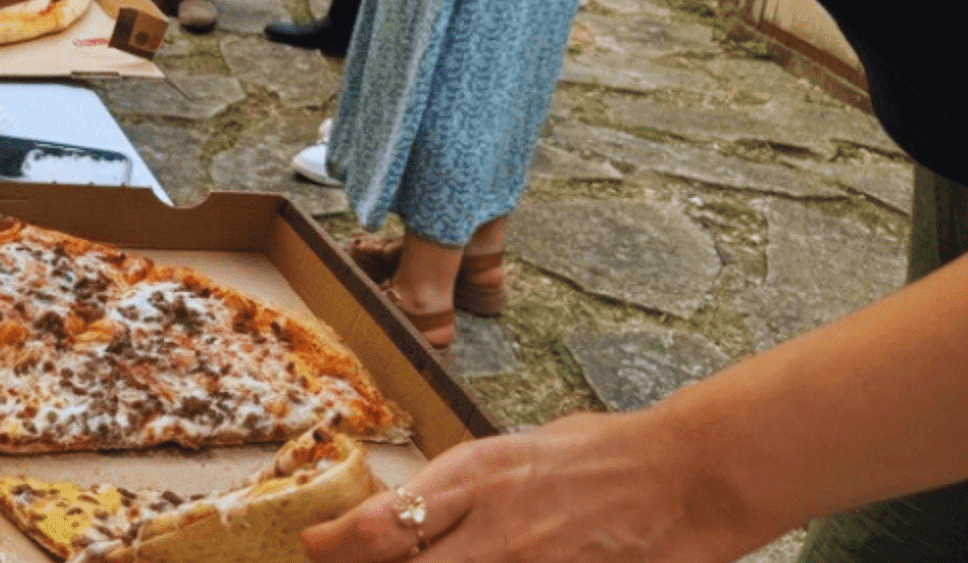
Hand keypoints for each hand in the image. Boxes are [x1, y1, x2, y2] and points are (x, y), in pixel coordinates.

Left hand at [300, 413, 760, 562]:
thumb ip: (467, 485)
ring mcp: (528, 561)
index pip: (384, 524)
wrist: (688, 472)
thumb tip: (418, 508)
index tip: (314, 547)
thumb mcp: (518, 451)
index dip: (338, 545)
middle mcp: (492, 526)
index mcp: (475, 474)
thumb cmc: (605, 453)